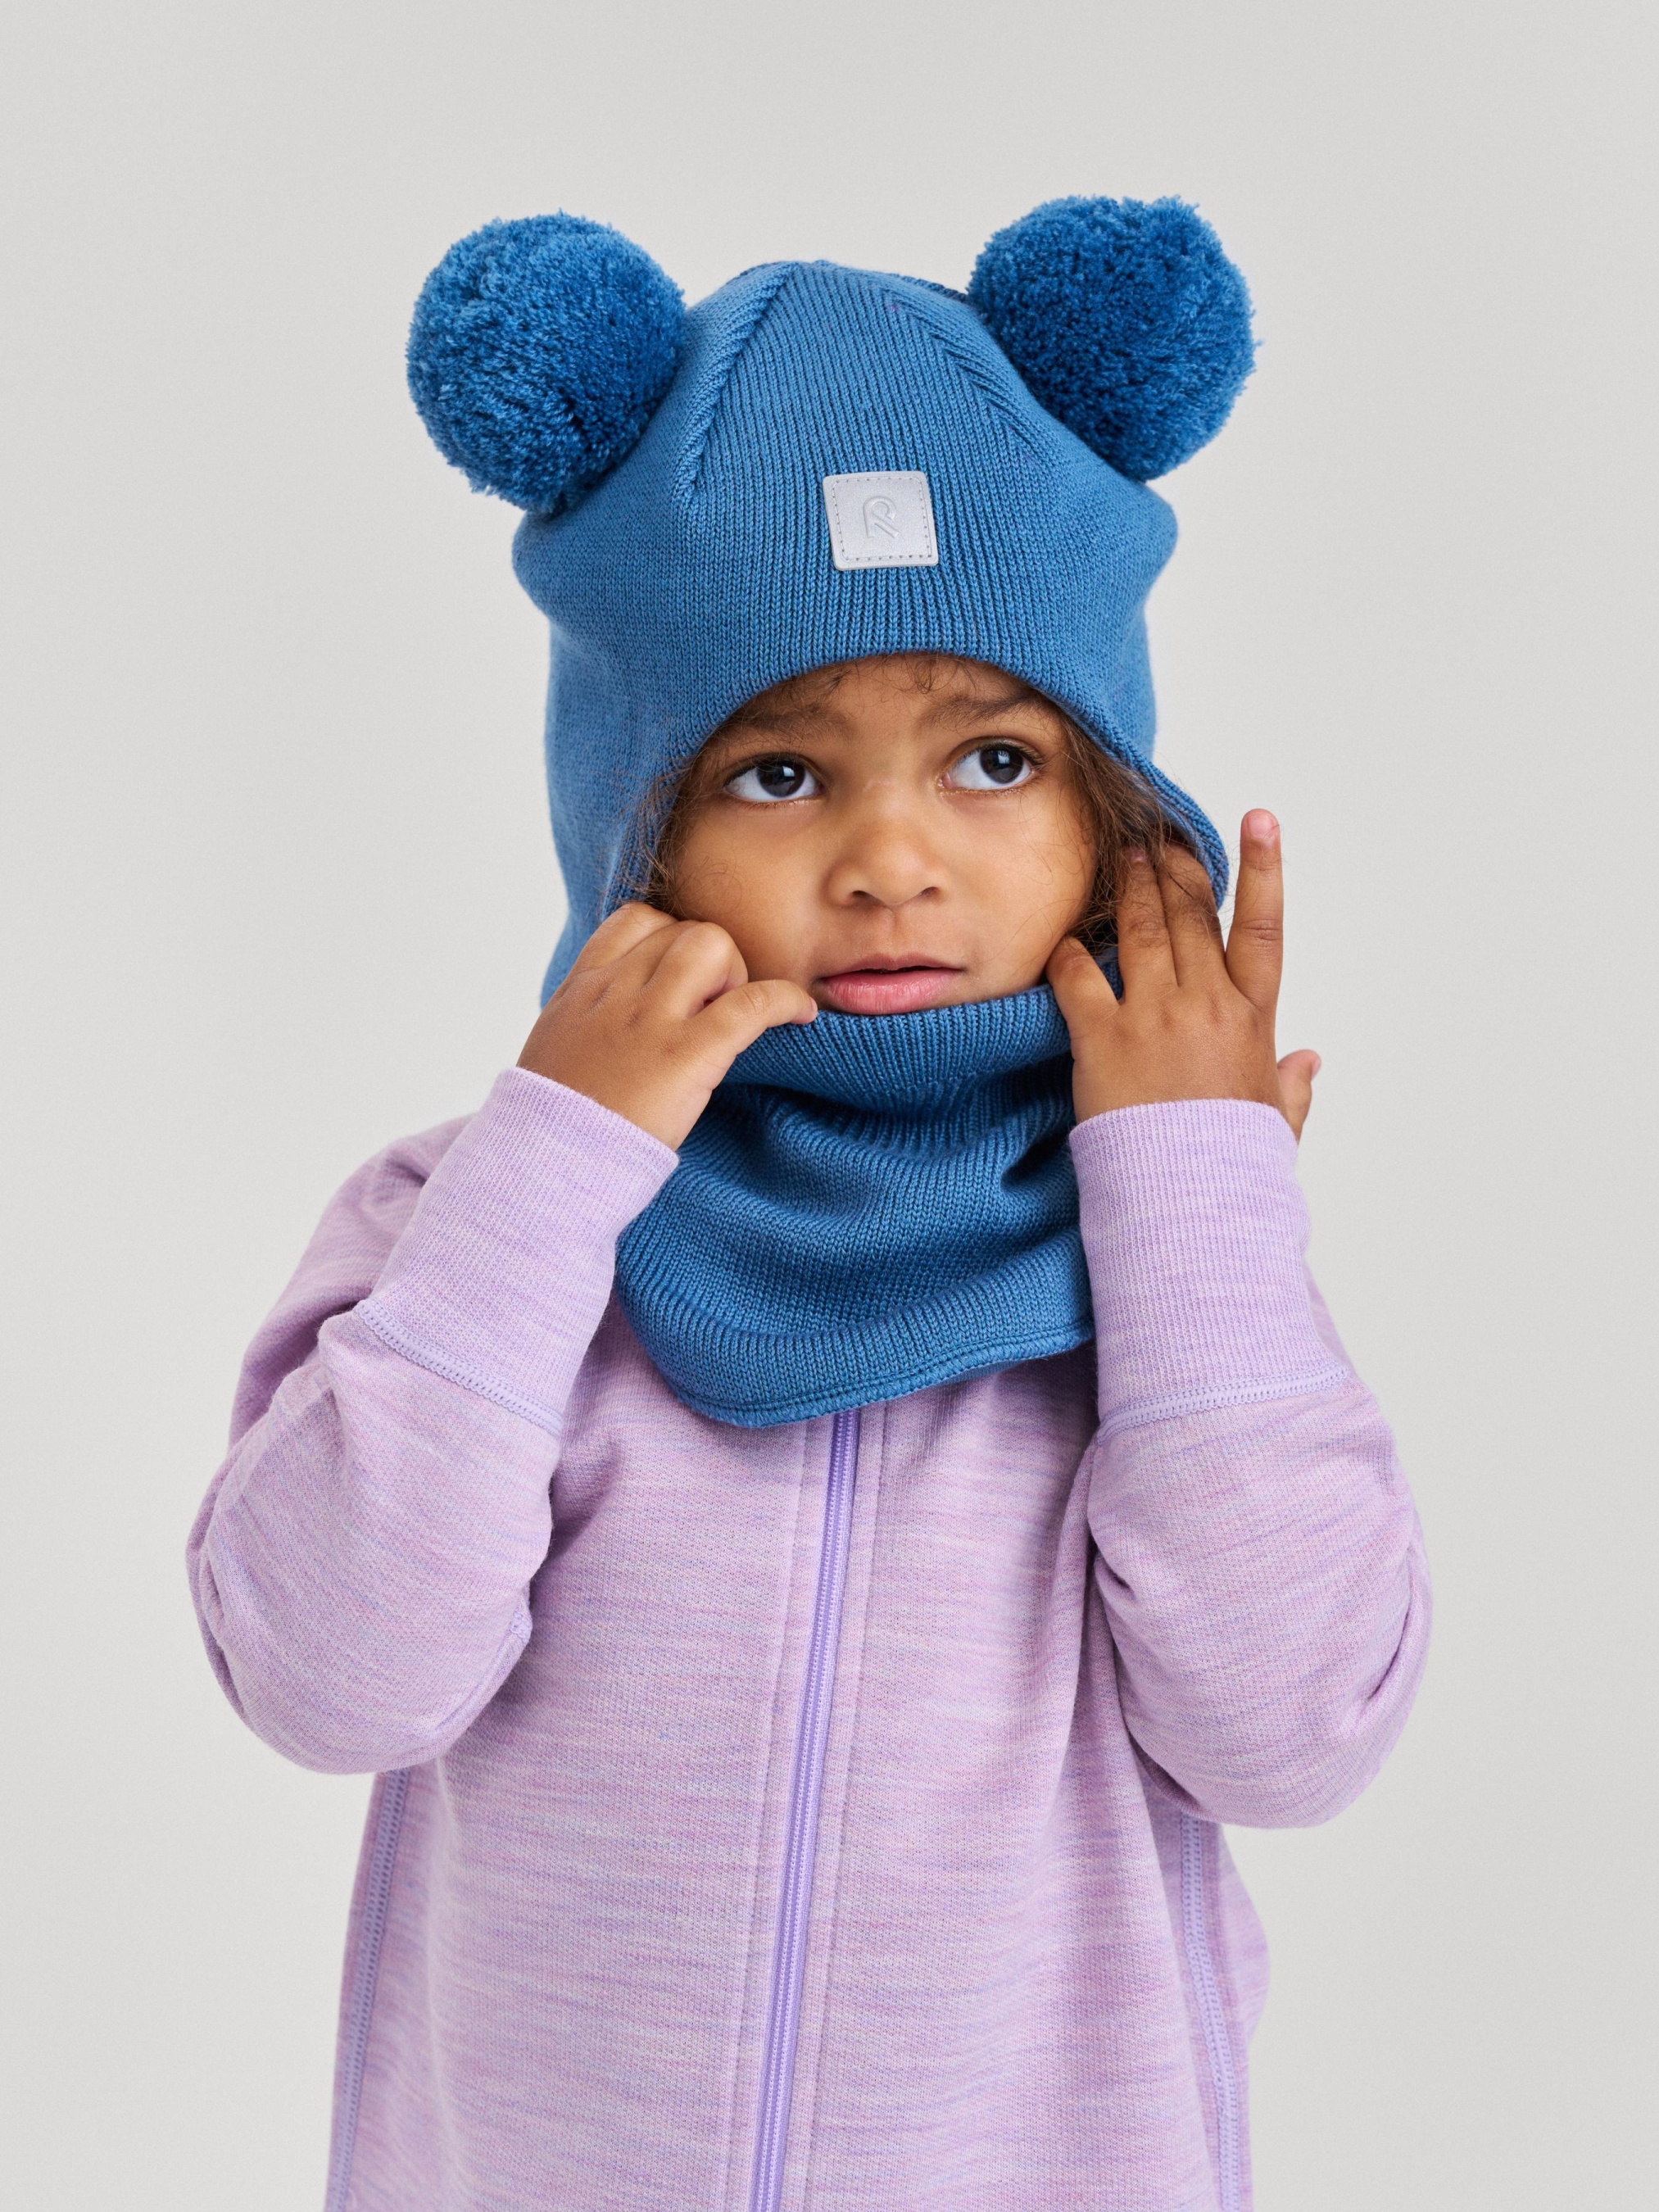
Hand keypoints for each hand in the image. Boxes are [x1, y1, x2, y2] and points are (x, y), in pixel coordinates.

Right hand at [517, 903, 816, 1149]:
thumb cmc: (552, 1121)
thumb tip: (619, 1020)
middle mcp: (617, 992)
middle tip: (711, 1009)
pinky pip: (752, 1004)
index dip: (670, 938)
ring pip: (713, 944)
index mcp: (584, 989)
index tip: (681, 977)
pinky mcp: (687, 1054)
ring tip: (733, 1016)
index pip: (636, 920)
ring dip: (736, 972)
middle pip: (682, 928)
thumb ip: (590, 1021)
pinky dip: (786, 1000)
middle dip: (709, 959)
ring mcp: (651, 1019)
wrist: (545, 1162)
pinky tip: (800, 1015)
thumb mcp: (557, 1048)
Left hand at [1046, 811, 1319, 1139]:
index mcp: (1254, 1020)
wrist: (1192, 1205)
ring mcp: (1153, 1017)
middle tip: (1157, 835)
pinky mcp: (1104, 1040)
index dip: (1263, 868)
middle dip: (1173, 869)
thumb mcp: (1278, 1122)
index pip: (1264, 928)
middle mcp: (1206, 1005)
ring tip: (1118, 855)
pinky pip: (1080, 979)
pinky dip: (1069, 954)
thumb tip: (1310, 1061)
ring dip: (1127, 888)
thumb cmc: (1236, 1168)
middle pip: (1191, 915)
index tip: (1259, 820)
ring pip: (1140, 931)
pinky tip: (1063, 938)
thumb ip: (1293, 1085)